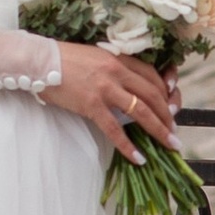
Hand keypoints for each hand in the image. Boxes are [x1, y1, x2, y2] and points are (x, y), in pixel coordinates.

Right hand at [52, 44, 179, 164]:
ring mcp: (105, 88)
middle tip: (175, 131)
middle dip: (168, 116)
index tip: (171, 108)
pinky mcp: (91, 105)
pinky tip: (138, 158)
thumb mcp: (96, 57)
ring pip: (141, 112)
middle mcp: (116, 72)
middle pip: (153, 95)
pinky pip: (115, 129)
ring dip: (159, 130)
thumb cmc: (65, 59)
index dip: (166, 93)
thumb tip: (129, 88)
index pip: (152, 76)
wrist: (39, 61)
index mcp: (119, 59)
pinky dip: (128, 145)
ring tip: (169, 144)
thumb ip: (115, 69)